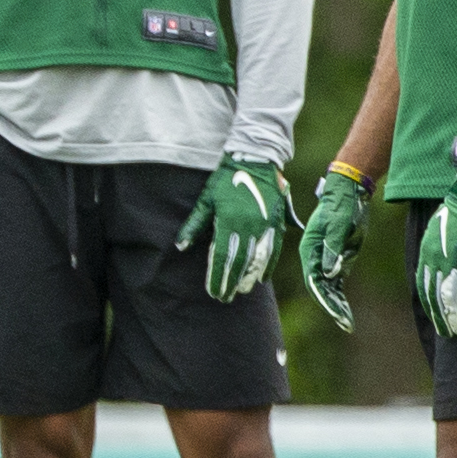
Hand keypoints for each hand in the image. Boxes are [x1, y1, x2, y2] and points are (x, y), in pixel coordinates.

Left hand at [173, 153, 291, 302]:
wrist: (256, 160)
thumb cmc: (226, 179)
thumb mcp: (206, 200)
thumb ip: (194, 224)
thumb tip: (179, 246)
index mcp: (230, 222)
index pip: (222, 258)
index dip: (218, 277)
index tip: (214, 292)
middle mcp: (249, 227)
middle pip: (240, 262)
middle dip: (231, 282)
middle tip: (225, 298)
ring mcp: (265, 226)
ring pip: (258, 259)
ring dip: (250, 277)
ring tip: (242, 290)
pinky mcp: (277, 222)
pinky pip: (274, 249)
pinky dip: (268, 264)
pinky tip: (263, 277)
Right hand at [295, 167, 368, 331]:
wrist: (347, 193)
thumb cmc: (341, 206)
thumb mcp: (338, 225)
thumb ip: (332, 248)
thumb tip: (328, 273)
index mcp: (310, 250)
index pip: (314, 280)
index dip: (324, 298)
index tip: (336, 312)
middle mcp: (314, 258)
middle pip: (320, 288)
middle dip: (331, 307)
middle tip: (345, 323)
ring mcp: (325, 259)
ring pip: (328, 288)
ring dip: (336, 305)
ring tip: (347, 323)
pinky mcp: (336, 259)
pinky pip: (336, 282)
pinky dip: (340, 296)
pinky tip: (345, 309)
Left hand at [414, 162, 456, 339]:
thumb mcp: (438, 231)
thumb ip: (436, 250)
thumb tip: (439, 266)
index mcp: (427, 251)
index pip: (424, 284)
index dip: (429, 302)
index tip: (434, 316)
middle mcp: (435, 259)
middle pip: (433, 295)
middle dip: (439, 316)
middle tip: (445, 332)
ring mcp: (452, 262)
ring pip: (447, 298)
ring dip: (450, 318)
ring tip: (454, 333)